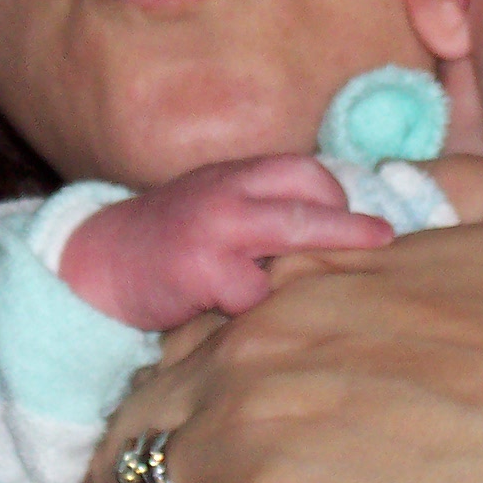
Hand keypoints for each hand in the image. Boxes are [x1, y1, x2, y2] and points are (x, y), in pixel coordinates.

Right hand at [59, 155, 394, 330]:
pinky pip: (255, 293)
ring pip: (292, 239)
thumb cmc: (171, 238)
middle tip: (385, 240)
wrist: (98, 260)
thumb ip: (262, 208)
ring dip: (312, 264)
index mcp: (238, 174)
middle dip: (353, 227)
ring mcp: (216, 228)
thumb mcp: (216, 204)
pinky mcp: (201, 269)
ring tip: (326, 288)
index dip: (334, 197)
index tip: (346, 221)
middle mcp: (230, 192)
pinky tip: (239, 311)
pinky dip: (256, 305)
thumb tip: (334, 232)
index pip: (307, 171)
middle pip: (311, 200)